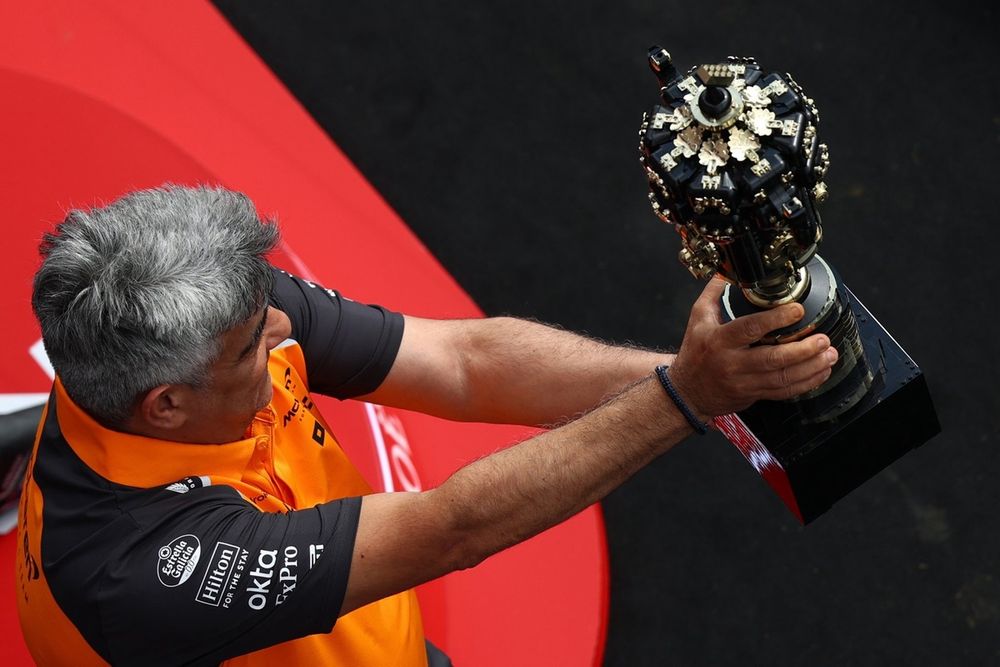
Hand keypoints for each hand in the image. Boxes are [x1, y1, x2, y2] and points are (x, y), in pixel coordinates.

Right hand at [667, 277, 837, 417]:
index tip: (797, 310)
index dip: (775, 320)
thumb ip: (714, 293)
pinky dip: (806, 383)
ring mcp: (744, 382)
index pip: (749, 329)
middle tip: (822, 339)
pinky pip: (784, 392)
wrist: (687, 390)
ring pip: (782, 378)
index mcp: (719, 340)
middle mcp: (732, 363)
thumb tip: (728, 270)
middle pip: (772, 359)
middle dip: (802, 350)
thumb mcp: (697, 318)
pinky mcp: (754, 394)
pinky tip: (820, 372)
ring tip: (828, 354)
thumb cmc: (695, 352)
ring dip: (810, 367)